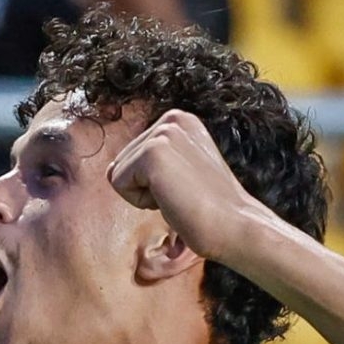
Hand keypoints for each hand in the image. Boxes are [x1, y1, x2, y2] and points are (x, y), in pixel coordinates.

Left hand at [106, 109, 273, 268]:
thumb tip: (109, 170)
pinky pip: (118, 184)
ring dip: (144, 197)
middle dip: (145, 188)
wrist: (234, 225)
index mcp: (179, 120)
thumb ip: (145, 166)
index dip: (152, 183)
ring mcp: (163, 132)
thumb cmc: (209, 210)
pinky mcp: (153, 152)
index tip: (185, 187)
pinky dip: (141, 201)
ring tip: (179, 196)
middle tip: (182, 195)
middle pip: (122, 161)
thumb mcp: (178, 176)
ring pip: (118, 174)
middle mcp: (172, 118)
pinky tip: (172, 200)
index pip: (133, 155)